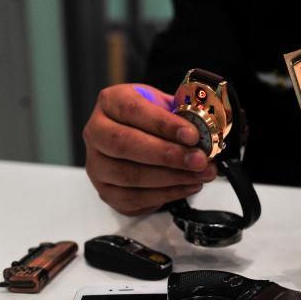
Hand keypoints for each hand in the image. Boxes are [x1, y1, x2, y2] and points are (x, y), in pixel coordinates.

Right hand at [83, 84, 217, 215]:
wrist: (137, 138)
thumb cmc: (151, 121)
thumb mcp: (165, 106)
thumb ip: (181, 114)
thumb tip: (205, 132)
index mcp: (110, 102)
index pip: (132, 110)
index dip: (163, 124)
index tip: (192, 134)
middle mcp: (95, 132)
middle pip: (124, 144)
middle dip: (168, 155)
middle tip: (199, 160)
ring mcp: (96, 165)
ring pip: (129, 175)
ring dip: (172, 178)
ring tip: (201, 174)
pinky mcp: (105, 191)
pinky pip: (134, 198)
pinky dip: (166, 194)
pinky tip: (188, 186)